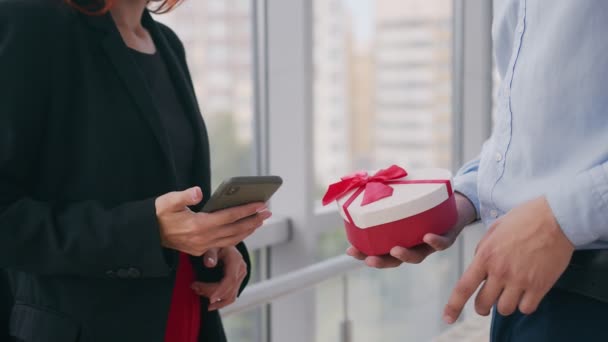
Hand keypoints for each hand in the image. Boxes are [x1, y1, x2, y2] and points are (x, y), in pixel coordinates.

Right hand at [155, 187, 271, 255]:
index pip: (229, 217)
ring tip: (260, 220)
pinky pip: (224, 244)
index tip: (260, 204)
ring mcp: (202, 246)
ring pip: (232, 239)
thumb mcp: (167, 201)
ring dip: (248, 230)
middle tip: (268, 212)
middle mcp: (203, 238)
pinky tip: (244, 230)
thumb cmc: (158, 214)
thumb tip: (198, 191)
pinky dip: (237, 237)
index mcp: (197, 225)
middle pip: (235, 230)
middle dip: (253, 220)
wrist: (146, 235)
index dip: (246, 210)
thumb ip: (184, 196)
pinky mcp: (200, 250)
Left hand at [190, 246, 247, 310]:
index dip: (220, 290)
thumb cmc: (215, 244)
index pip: (230, 279)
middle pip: (228, 289)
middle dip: (210, 292)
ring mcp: (241, 276)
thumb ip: (210, 254)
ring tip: (198, 292)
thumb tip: (209, 264)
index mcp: (235, 260)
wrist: (222, 245)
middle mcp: (241, 269)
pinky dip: (221, 302)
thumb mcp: (211, 246)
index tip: (210, 299)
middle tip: (194, 287)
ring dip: (214, 299)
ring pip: (230, 295)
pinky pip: (231, 296)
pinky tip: (210, 305)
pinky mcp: (238, 282)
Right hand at [346, 193, 475, 267]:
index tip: (350, 250)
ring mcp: (431, 243)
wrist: (459, 204)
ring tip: (395, 249)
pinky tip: (427, 237)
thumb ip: (387, 191)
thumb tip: (365, 177)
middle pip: (396, 259)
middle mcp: (414, 245)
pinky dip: (435, 242)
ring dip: (406, 255)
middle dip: (382, 261)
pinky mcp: (449, 236)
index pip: (380, 251)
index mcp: (401, 239)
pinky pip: (443, 242)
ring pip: (418, 256)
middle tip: (369, 259)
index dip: (364, 253)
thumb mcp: (406, 197)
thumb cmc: (427, 200)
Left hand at [443, 196, 574, 323]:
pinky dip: (524, 305)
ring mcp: (520, 280)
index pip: (464, 287)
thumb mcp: (494, 229)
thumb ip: (483, 249)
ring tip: (510, 293)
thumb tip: (478, 264)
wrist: (557, 218)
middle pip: (483, 304)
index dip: (453, 306)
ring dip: (505, 304)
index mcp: (485, 256)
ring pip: (504, 310)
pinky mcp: (540, 286)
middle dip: (482, 307)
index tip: (448, 317)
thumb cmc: (525, 219)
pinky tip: (526, 294)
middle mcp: (500, 271)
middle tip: (487, 303)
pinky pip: (526, 308)